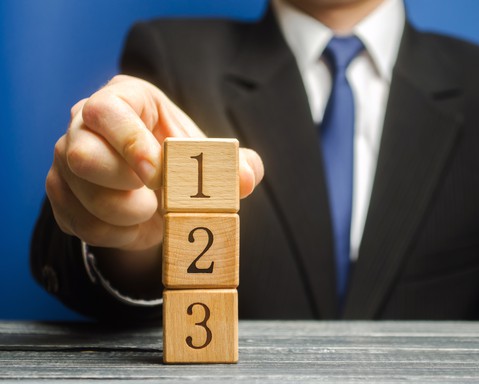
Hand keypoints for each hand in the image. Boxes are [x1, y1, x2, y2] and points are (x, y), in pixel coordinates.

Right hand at [46, 75, 263, 252]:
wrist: (159, 193)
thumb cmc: (182, 164)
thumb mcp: (211, 160)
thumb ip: (234, 165)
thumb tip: (247, 177)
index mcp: (123, 100)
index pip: (108, 110)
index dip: (129, 142)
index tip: (155, 173)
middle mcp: (84, 125)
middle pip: (80, 153)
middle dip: (122, 186)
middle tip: (155, 200)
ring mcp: (65, 159)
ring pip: (75, 192)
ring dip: (121, 214)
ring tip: (149, 211)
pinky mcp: (60, 193)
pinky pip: (75, 222)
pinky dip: (111, 234)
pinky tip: (132, 226)